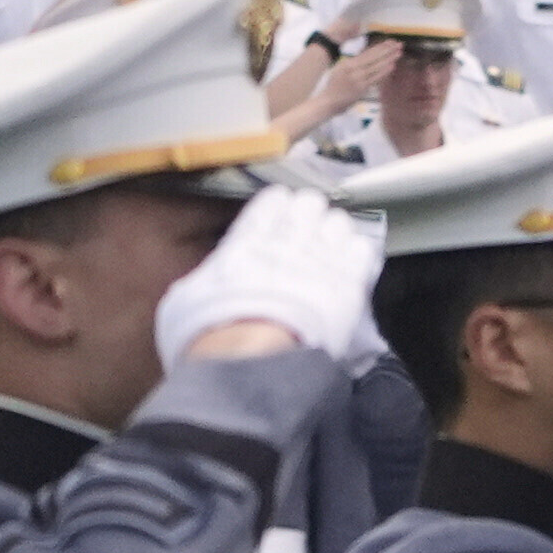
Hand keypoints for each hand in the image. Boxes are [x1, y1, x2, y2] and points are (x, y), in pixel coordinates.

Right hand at [152, 177, 383, 370]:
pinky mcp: (348, 282)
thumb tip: (210, 280)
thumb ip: (208, 277)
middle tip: (310, 226)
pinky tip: (355, 259)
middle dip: (310, 212)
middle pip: (309, 205)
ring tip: (334, 242)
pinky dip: (358, 252)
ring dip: (336, 230)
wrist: (253, 351)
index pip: (271, 202)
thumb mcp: (189, 295)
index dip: (279, 204)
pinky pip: (363, 251)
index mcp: (247, 239)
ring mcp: (321, 258)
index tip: (282, 209)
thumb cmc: (211, 329)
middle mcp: (287, 239)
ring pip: (339, 222)